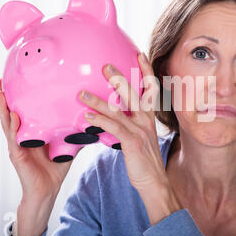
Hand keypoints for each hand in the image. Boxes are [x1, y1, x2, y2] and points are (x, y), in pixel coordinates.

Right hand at [0, 77, 72, 235]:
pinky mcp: (17, 155)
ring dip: (1, 107)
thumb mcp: (65, 146)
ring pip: (6, 122)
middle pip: (8, 112)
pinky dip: (13, 126)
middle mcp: (20, 136)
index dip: (15, 97)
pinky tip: (13, 115)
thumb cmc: (55, 169)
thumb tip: (89, 122)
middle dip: (1, 96)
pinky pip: (14, 138)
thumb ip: (72, 133)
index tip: (12, 79)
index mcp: (29, 132)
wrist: (47, 190)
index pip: (20, 110)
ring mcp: (16, 145)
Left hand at [78, 53, 180, 223]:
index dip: (146, 71)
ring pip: (118, 110)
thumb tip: (113, 115)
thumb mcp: (140, 137)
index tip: (140, 55)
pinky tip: (86, 116)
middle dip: (120, 78)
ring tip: (81, 93)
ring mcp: (140, 130)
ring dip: (98, 100)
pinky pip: (114, 127)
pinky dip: (99, 120)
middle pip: (134, 93)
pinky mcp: (132, 142)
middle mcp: (146, 120)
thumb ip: (129, 123)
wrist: (154, 181)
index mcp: (149, 117)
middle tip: (105, 65)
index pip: (151, 89)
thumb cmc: (144, 160)